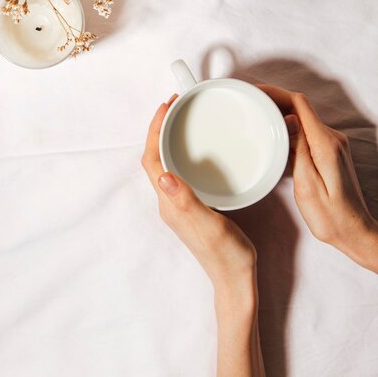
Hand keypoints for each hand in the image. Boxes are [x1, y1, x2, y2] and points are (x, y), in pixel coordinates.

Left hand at [142, 97, 265, 376]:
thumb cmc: (226, 256)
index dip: (154, 131)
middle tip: (173, 106)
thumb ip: (187, 202)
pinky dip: (181, 152)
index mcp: (170, 204)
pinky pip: (178, 172)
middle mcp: (170, 202)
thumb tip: (163, 176)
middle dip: (158, 129)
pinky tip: (196, 148)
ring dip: (167, 139)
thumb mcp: (210, 227)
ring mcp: (179, 205)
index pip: (151, 161)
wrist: (235, 280)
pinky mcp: (191, 206)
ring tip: (181, 119)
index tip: (165, 107)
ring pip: (165, 164)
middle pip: (154, 158)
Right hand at [260, 85, 377, 272]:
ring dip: (280, 112)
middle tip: (249, 100)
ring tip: (256, 113)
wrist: (354, 232)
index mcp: (325, 144)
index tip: (255, 92)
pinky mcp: (330, 152)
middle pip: (300, 107)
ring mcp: (333, 144)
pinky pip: (307, 131)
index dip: (276, 92)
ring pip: (303, 118)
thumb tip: (290, 119)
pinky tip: (273, 133)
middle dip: (274, 99)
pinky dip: (288, 127)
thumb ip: (300, 149)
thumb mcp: (307, 185)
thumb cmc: (330, 217)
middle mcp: (332, 139)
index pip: (299, 104)